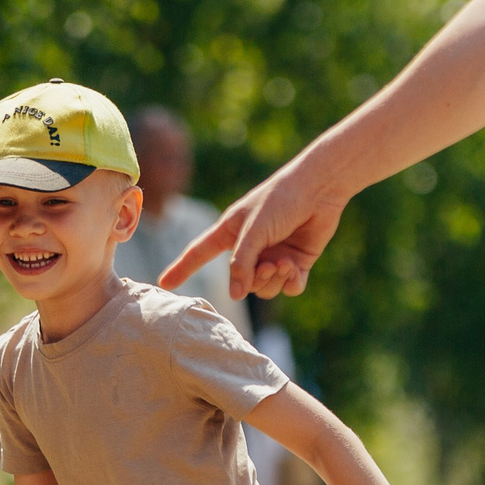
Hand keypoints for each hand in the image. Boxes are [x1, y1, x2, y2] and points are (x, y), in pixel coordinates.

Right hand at [159, 154, 353, 301]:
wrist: (321, 188)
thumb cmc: (281, 200)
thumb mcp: (254, 231)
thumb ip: (241, 263)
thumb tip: (235, 296)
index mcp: (230, 232)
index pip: (199, 254)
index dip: (181, 269)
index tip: (163, 284)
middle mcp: (250, 247)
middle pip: (242, 282)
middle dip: (255, 279)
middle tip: (269, 265)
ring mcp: (273, 256)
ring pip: (266, 289)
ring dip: (274, 280)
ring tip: (285, 262)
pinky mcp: (297, 262)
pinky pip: (289, 287)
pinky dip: (292, 283)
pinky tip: (296, 268)